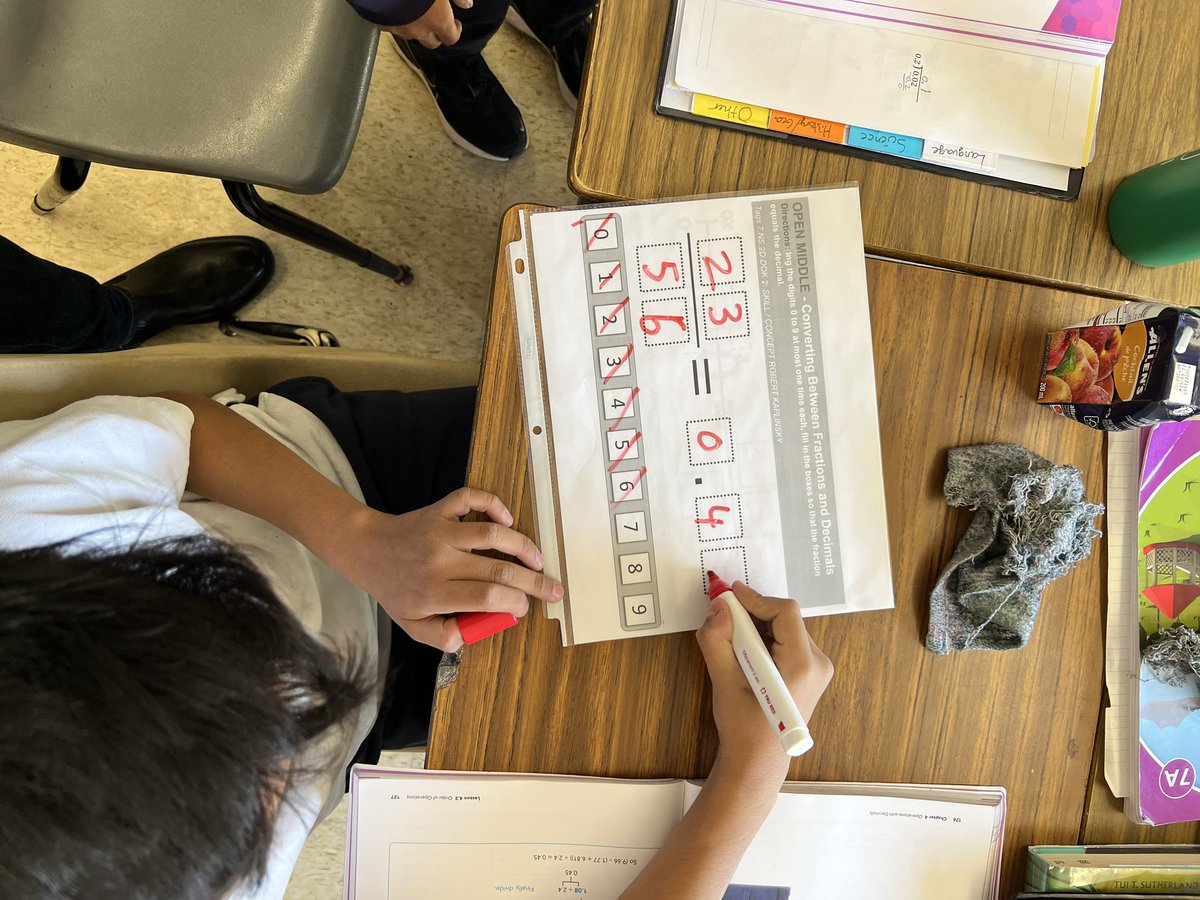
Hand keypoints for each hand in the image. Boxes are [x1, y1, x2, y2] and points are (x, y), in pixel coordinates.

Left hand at [340, 487, 562, 650]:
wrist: (365, 550)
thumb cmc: (393, 589)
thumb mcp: (411, 624)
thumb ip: (441, 636)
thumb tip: (471, 636)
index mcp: (433, 592)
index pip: (486, 598)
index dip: (514, 603)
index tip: (524, 607)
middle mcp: (439, 561)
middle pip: (498, 571)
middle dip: (533, 582)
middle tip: (553, 590)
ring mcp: (440, 531)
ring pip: (492, 534)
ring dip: (522, 546)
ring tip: (539, 560)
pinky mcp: (439, 510)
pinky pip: (470, 498)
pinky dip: (493, 504)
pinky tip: (507, 520)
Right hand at [379, 0, 471, 48]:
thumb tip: (466, 4)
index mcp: (439, 20)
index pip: (452, 38)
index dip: (455, 32)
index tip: (456, 24)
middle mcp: (420, 30)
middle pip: (432, 42)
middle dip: (436, 34)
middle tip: (436, 19)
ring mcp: (400, 29)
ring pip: (412, 35)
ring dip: (415, 26)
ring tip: (414, 9)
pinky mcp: (382, 24)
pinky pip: (393, 26)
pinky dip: (397, 20)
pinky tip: (396, 7)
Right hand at [696, 582, 832, 780]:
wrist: (758, 761)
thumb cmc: (743, 726)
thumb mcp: (724, 681)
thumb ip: (717, 640)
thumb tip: (719, 607)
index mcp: (803, 664)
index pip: (784, 611)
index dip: (756, 599)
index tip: (729, 595)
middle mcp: (818, 663)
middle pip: (786, 618)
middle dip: (754, 614)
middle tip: (725, 619)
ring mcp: (819, 669)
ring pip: (786, 628)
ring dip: (758, 627)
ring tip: (734, 641)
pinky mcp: (811, 674)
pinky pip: (788, 642)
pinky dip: (766, 639)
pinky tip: (747, 654)